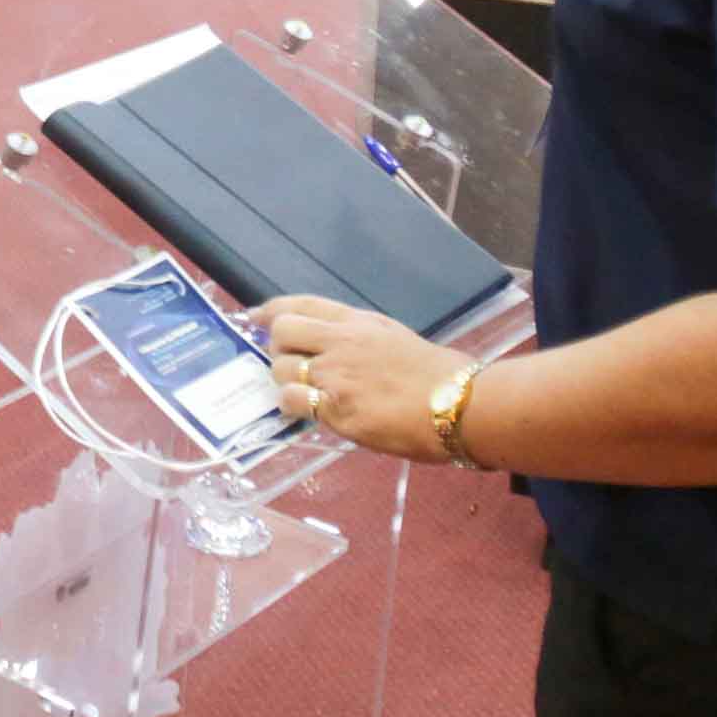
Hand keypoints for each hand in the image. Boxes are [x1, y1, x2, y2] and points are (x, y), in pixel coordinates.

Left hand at [253, 296, 464, 461]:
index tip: (255, 316)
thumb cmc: (441, 376)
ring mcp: (336, 375)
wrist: (462, 405)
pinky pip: (293, 401)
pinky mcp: (336, 409)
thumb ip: (360, 340)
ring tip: (305, 393)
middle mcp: (342, 342)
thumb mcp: (396, 339)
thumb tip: (333, 348)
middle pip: (281, 332)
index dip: (272, 310)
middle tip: (290, 365)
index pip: (304, 305)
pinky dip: (293, 406)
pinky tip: (308, 412)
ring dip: (286, 381)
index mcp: (359, 322)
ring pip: (281, 369)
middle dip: (277, 348)